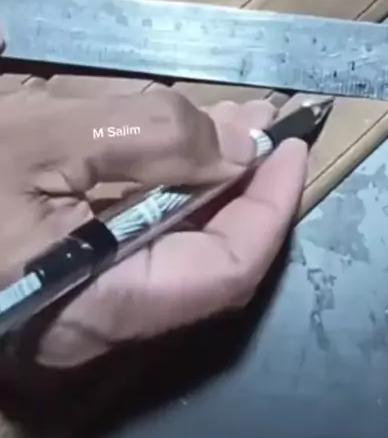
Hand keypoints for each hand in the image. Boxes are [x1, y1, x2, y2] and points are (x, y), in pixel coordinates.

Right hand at [0, 89, 306, 368]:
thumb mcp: (45, 136)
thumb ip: (148, 138)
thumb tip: (236, 147)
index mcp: (95, 302)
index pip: (224, 271)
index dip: (272, 207)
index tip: (292, 144)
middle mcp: (99, 316)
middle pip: (209, 258)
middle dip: (247, 184)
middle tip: (265, 122)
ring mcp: (84, 296)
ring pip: (179, 245)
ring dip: (213, 179)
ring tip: (234, 122)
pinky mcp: (71, 270)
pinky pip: (144, 235)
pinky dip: (173, 185)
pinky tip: (180, 144)